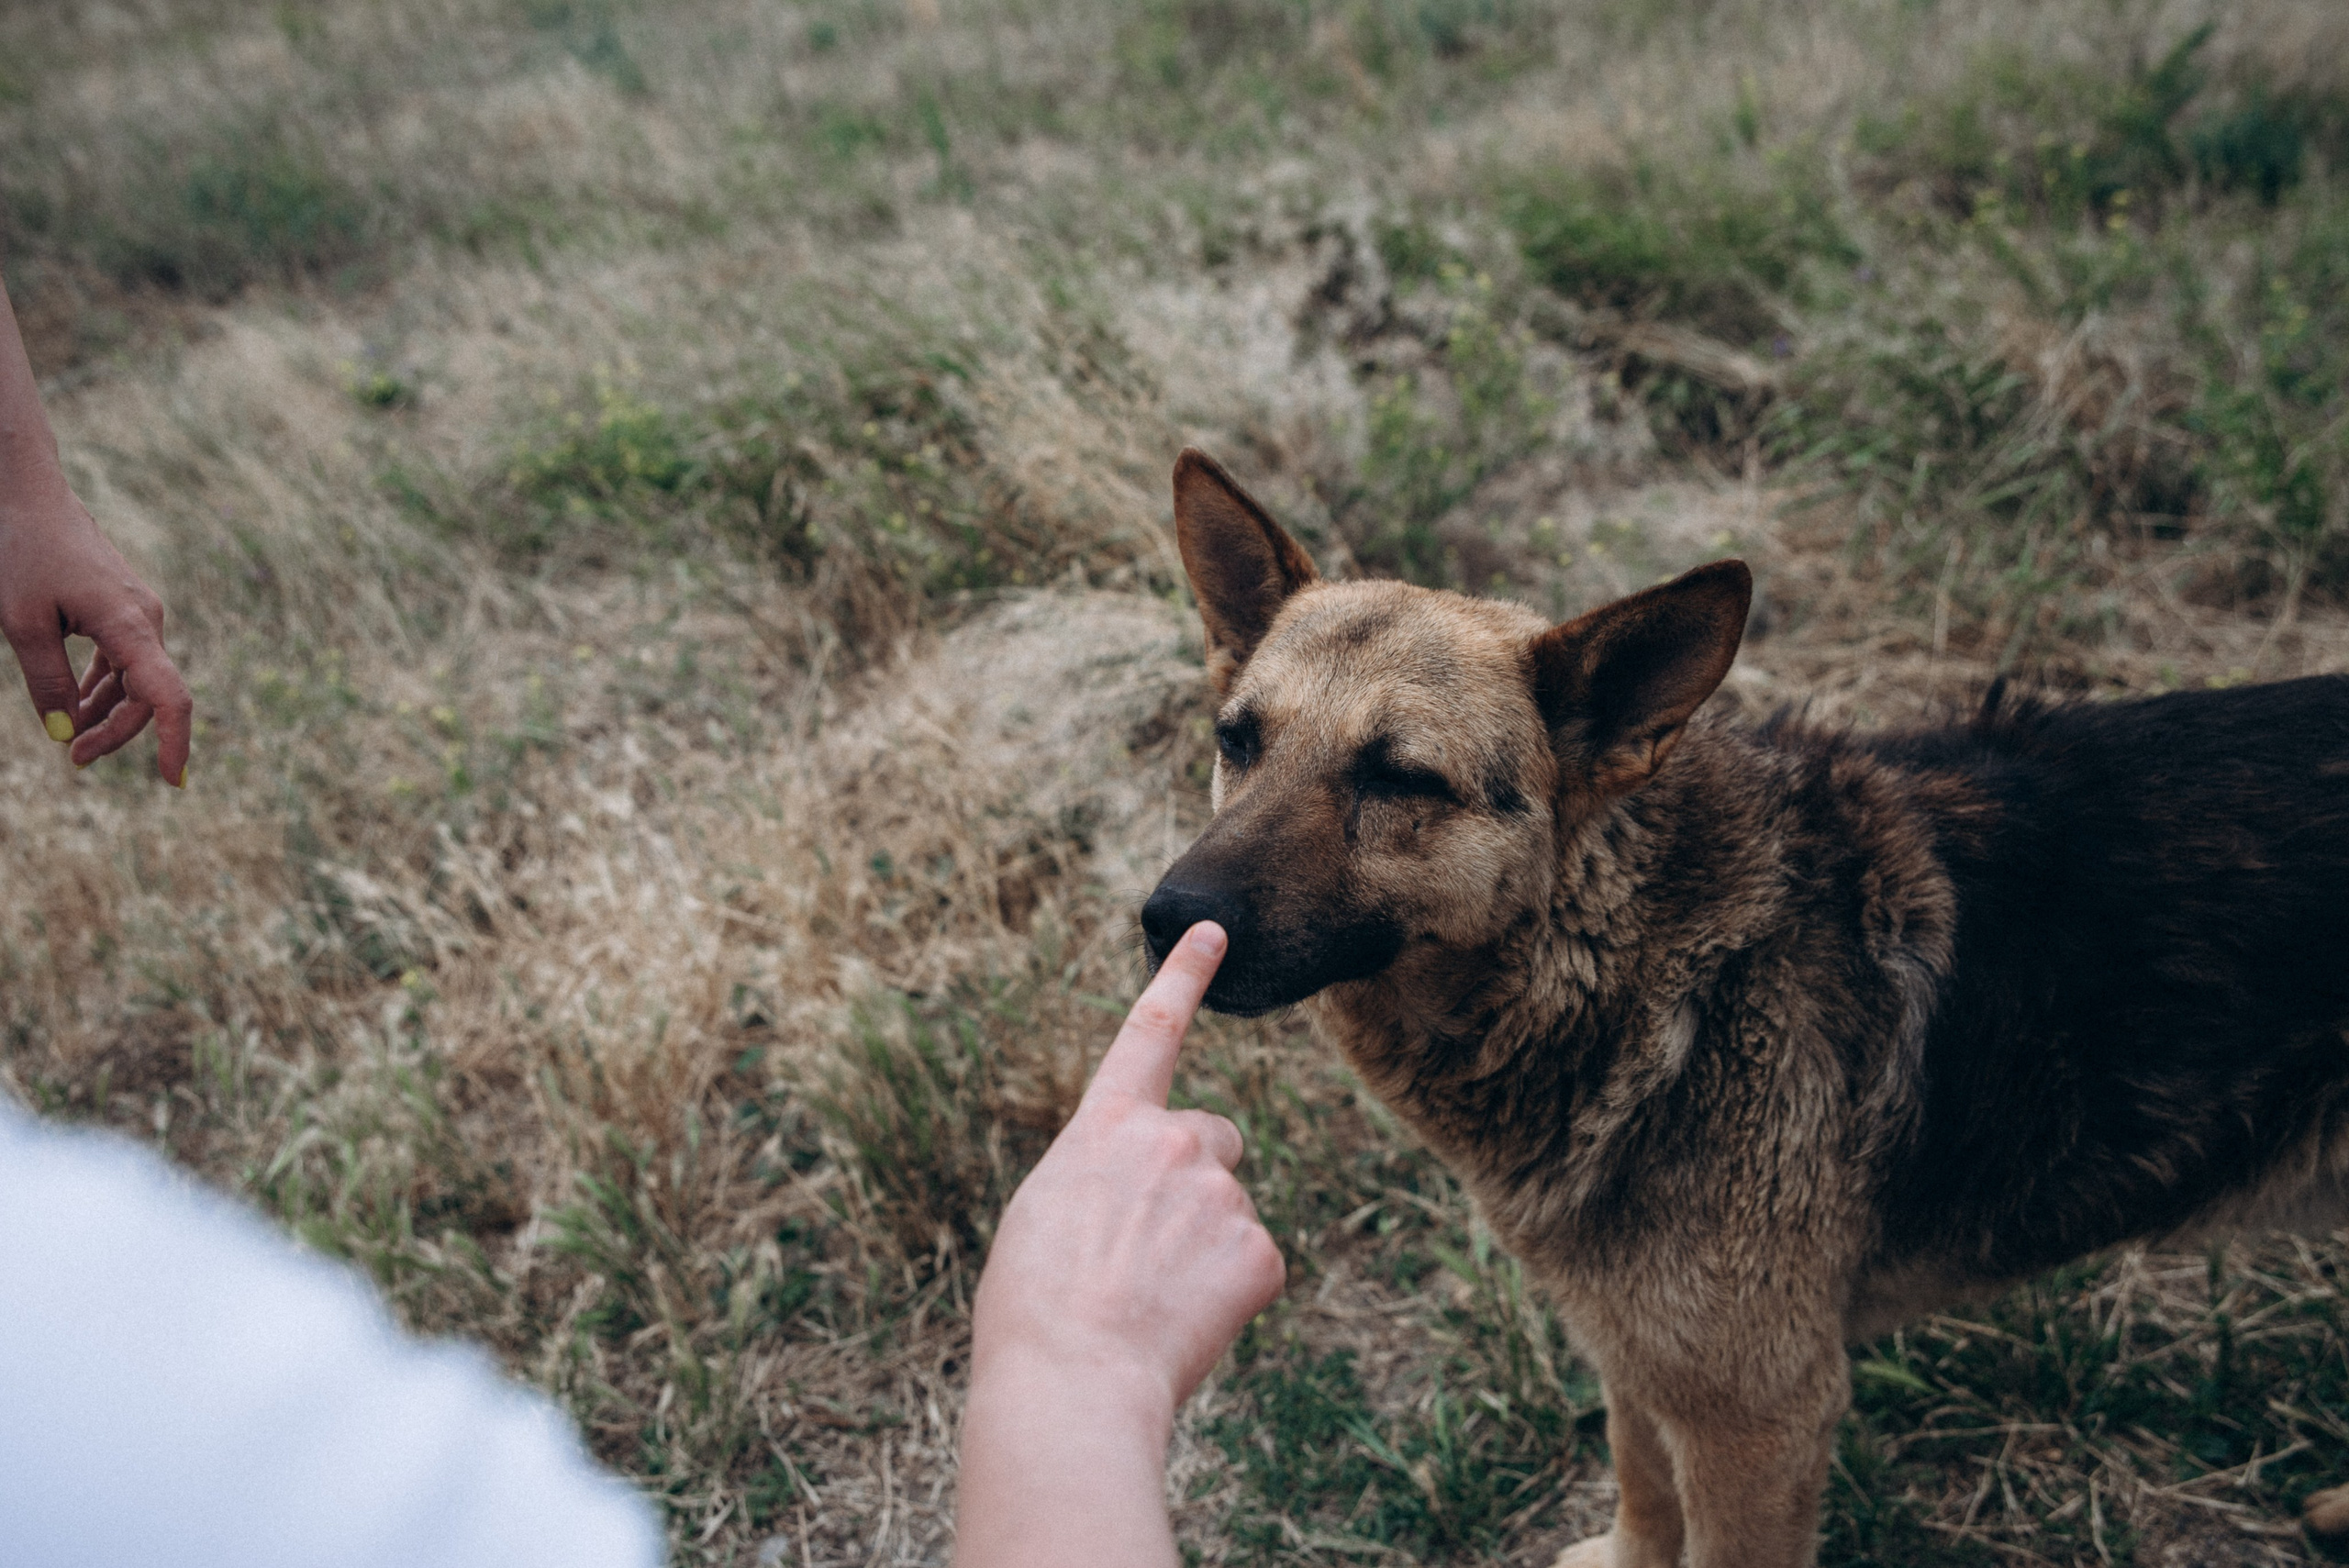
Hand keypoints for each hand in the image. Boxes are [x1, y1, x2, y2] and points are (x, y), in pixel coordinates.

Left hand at [0, 482, 191, 784]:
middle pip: (146, 697)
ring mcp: (138, 614)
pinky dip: (102, 688)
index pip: (168, 697)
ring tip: (66, 737)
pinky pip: (124, 661)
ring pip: (134, 681)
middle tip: (71, 758)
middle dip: (113, 733)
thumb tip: (62, 734)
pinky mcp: (123, 609)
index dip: (176, 742)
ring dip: (105, 713)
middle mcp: (146, 621)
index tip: (172, 782)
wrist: (29, 496)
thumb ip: (46, 682)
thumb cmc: (23, 552)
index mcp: (129, 625)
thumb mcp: (22, 624)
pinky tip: (76, 702)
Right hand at [954, 922, 1284, 1567]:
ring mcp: (1221, 1191)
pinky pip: (1255, 1267)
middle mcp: (1171, 1139)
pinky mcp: (1260, 1250)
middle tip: (1151, 1250)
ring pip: (1230, 1209)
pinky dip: (1230, 1299)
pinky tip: (1186, 1327)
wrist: (1071, 1378)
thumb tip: (1142, 1200)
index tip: (1216, 929)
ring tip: (1153, 1302)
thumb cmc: (1033, 1309)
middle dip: (1198, 1178)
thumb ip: (1102, 1178)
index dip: (1184, 975)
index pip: (1150, 1030)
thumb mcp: (1046, 1215)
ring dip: (1205, 1247)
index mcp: (1105, 1125)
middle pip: (1214, 1137)